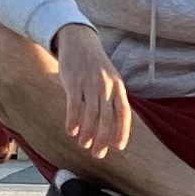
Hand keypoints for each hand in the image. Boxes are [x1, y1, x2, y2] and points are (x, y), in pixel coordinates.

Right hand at [53, 26, 131, 161]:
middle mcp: (106, 86)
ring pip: (91, 113)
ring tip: (83, 145)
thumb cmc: (95, 68)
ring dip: (87, 133)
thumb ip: (111, 102)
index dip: (122, 131)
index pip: (123, 113)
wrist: (79, 41)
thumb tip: (112, 129)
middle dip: (103, 139)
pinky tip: (71, 131)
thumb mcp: (109, 81)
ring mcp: (90, 83)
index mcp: (118, 87)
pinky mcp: (74, 81)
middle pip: (107, 117)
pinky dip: (73, 120)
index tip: (118, 148)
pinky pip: (74, 105)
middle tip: (97, 154)